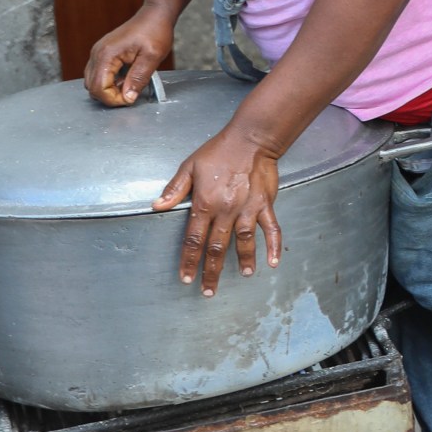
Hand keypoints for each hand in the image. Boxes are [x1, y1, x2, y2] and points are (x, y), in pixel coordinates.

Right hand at [85, 8, 175, 106]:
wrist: (155, 15)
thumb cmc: (155, 31)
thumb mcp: (152, 57)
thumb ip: (138, 78)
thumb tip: (128, 98)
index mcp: (106, 54)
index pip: (98, 87)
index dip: (113, 99)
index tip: (130, 99)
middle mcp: (97, 53)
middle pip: (91, 86)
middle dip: (110, 96)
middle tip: (131, 93)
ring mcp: (98, 52)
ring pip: (93, 81)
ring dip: (109, 89)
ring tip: (130, 84)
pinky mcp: (103, 53)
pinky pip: (99, 73)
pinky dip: (109, 81)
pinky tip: (126, 77)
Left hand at [153, 127, 283, 295]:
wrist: (250, 140)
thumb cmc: (218, 151)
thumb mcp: (190, 167)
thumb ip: (175, 189)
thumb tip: (157, 206)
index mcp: (205, 204)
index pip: (194, 239)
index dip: (189, 261)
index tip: (186, 278)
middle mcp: (226, 211)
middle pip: (216, 248)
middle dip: (211, 271)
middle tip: (208, 291)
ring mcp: (248, 209)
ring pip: (244, 242)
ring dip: (243, 261)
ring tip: (243, 276)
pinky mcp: (265, 205)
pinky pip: (271, 229)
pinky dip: (274, 246)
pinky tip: (273, 262)